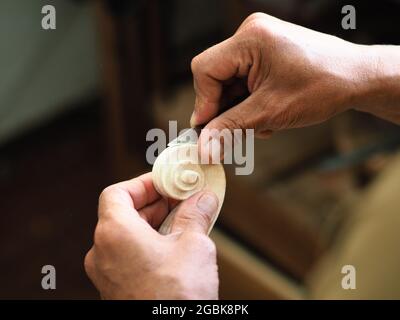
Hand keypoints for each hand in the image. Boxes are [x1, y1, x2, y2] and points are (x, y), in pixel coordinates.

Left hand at [84, 173, 218, 298]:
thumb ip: (196, 215)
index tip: (166, 182)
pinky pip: (129, 256)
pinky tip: (174, 248)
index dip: (143, 183)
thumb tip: (204, 198)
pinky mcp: (117, 289)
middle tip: (182, 199)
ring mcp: (106, 274)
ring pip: (127, 236)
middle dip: (155, 203)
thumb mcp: (193, 246)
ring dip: (154, 224)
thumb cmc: (175, 296)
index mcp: (114, 233)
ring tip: (183, 222)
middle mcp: (102, 252)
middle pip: (123, 213)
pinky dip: (148, 245)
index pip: (118, 193)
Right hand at [191, 13, 398, 158]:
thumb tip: (204, 146)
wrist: (357, 78)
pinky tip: (265, 115)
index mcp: (249, 39)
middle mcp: (250, 34)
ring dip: (239, 109)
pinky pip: (243, 79)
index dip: (204, 102)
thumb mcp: (270, 112)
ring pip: (229, 82)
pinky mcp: (265, 53)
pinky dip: (249, 101)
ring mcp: (258, 42)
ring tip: (261, 125)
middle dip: (225, 109)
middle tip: (237, 133)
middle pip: (216, 77)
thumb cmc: (322, 88)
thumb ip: (231, 127)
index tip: (209, 129)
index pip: (205, 69)